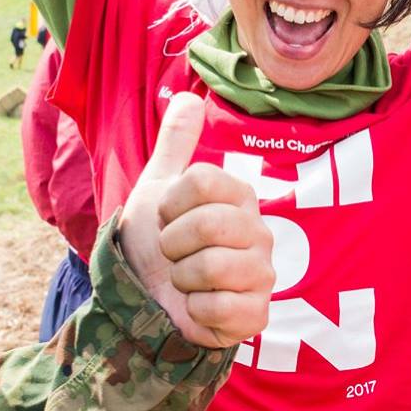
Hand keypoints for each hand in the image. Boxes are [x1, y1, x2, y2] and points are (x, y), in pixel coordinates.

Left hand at [118, 93, 274, 348]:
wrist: (147, 301)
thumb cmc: (155, 244)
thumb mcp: (157, 190)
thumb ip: (175, 145)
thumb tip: (187, 97)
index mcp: (239, 197)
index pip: (202, 182)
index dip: (170, 205)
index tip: (165, 219)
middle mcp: (259, 232)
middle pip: (208, 224)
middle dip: (172, 244)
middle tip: (173, 253)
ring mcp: (262, 274)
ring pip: (213, 267)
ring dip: (182, 278)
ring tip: (185, 280)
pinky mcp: (257, 313)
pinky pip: (220, 306)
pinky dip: (196, 309)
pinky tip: (197, 306)